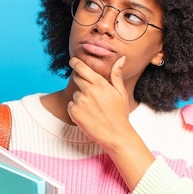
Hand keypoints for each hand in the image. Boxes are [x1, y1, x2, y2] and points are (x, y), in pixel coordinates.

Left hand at [67, 55, 155, 190]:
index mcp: (100, 84)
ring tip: (94, 108)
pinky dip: (77, 108)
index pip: (82, 67)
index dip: (75, 62)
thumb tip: (121, 58)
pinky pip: (71, 105)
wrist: (115, 135)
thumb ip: (117, 75)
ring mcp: (80, 101)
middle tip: (91, 93)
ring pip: (75, 93)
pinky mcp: (74, 112)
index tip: (72, 60)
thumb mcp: (121, 93)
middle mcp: (88, 91)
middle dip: (81, 81)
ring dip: (81, 98)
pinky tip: (88, 115)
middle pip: (77, 78)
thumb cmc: (120, 113)